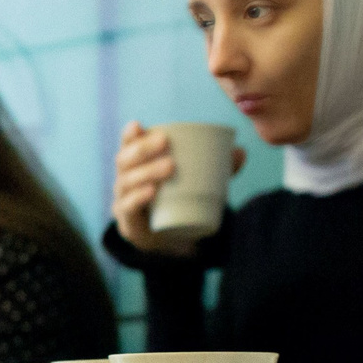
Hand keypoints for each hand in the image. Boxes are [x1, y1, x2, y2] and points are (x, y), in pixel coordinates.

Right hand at [112, 121, 243, 255]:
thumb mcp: (196, 182)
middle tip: (165, 142)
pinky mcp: (128, 223)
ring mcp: (122, 201)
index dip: (129, 135)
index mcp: (135, 165)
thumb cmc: (177, 200)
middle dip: (142, 148)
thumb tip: (239, 152)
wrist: (167, 238)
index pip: (126, 145)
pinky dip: (138, 198)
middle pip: (124, 160)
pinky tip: (151, 191)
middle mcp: (124, 180)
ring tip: (170, 166)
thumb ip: (217, 167)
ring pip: (127, 182)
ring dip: (146, 171)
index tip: (138, 125)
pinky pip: (128, 208)